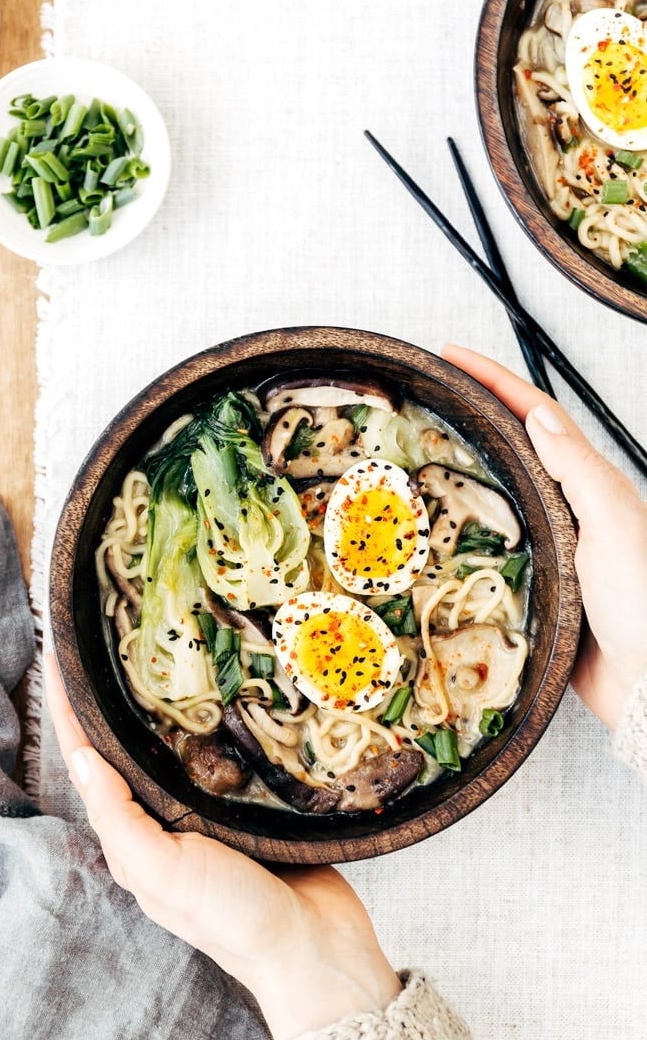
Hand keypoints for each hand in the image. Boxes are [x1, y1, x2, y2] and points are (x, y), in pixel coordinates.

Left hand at [44, 655, 400, 1039]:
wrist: (314, 948)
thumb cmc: (232, 915)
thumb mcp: (161, 871)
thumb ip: (120, 817)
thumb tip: (81, 755)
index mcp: (134, 834)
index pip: (90, 759)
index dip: (71, 709)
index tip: (61, 654)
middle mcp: (166, 816)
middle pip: (130, 745)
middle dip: (116, 696)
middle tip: (111, 636)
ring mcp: (212, 807)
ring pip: (180, 742)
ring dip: (168, 701)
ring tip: (163, 647)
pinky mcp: (254, 799)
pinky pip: (229, 749)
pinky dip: (221, 717)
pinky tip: (227, 686)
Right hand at [443, 344, 646, 729]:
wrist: (646, 683)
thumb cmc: (639, 600)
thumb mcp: (613, 523)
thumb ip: (577, 470)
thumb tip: (536, 414)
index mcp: (584, 484)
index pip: (533, 415)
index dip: (494, 381)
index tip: (451, 356)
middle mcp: (564, 508)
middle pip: (510, 446)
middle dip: (470, 414)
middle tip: (423, 397)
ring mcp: (545, 545)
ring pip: (493, 492)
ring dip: (459, 465)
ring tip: (415, 452)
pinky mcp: (530, 584)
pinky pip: (486, 544)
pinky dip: (459, 526)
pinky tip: (431, 529)